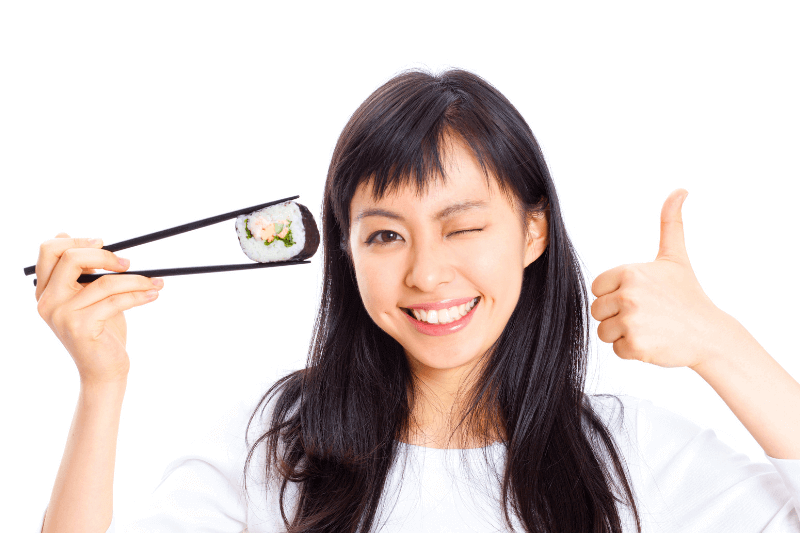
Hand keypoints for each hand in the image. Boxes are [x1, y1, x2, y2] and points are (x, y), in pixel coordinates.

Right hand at [35, 233, 163, 384]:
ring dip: (136, 280)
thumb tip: (75, 237)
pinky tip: (153, 294)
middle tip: (128, 263)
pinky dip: (140, 294)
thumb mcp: (89, 297)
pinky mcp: (81, 326)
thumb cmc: (100, 331)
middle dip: (105, 256)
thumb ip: (81, 272)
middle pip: (70, 258)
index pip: (49, 250)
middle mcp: (47, 301)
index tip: (103, 243)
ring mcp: (62, 314)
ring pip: (104, 282)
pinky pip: (116, 300)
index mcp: (45, 290)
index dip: (77, 241)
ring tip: (155, 282)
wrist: (104, 370)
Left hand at [590, 189, 727, 368]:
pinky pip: (616, 349)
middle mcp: (628, 295)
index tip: (640, 297)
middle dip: (617, 315)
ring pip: (604, 331)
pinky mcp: (635, 345)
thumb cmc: (688, 295)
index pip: (598, 287)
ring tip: (649, 327)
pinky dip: (631, 350)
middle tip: (647, 315)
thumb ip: (670, 223)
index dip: (615, 294)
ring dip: (623, 333)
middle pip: (598, 310)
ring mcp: (631, 321)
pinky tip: (652, 341)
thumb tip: (680, 190)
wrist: (710, 334)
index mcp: (630, 272)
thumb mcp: (676, 257)